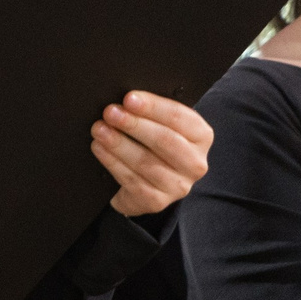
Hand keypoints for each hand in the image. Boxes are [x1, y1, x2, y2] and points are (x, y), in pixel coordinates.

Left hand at [91, 92, 212, 217]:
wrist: (145, 183)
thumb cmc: (152, 145)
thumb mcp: (158, 125)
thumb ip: (151, 112)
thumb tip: (127, 99)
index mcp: (201, 136)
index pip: (179, 117)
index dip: (153, 106)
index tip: (129, 98)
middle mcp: (195, 163)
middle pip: (164, 140)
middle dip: (133, 124)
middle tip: (110, 112)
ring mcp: (178, 185)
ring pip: (146, 162)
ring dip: (118, 143)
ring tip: (100, 130)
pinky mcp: (157, 201)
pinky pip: (132, 180)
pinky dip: (112, 162)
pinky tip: (100, 149)